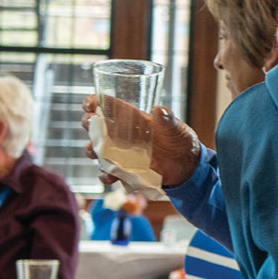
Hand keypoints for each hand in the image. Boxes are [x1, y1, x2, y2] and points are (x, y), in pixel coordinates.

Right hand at [81, 97, 200, 186]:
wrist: (188, 167)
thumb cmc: (181, 141)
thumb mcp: (176, 129)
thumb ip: (168, 120)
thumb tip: (160, 110)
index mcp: (132, 119)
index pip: (107, 106)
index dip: (93, 102)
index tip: (89, 105)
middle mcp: (122, 135)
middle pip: (96, 126)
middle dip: (88, 124)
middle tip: (90, 124)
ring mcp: (121, 153)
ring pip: (96, 150)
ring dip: (91, 150)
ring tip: (95, 152)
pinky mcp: (125, 171)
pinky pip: (108, 173)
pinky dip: (105, 175)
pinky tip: (110, 175)